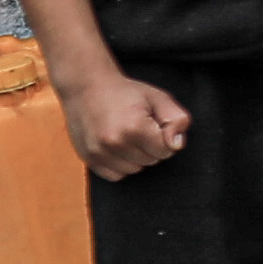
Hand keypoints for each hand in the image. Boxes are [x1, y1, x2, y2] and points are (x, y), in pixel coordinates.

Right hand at [56, 61, 189, 177]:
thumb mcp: (158, 98)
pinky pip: (115, 175)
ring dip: (135, 156)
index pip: (166, 150)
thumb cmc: (124, 92)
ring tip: (126, 135)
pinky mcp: (89, 159)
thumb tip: (177, 144)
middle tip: (139, 127)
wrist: (85, 87)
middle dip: (150, 146)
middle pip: (151, 161)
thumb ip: (177, 119)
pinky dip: (119, 164)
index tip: (155, 124)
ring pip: (134, 169)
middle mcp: (114, 143)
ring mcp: (99, 153)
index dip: (165, 137)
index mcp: (134, 127)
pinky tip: (116, 145)